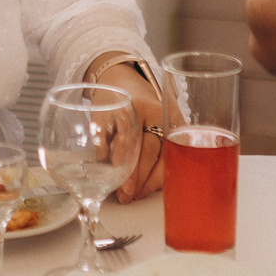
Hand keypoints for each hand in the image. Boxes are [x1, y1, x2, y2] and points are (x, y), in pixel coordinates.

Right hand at [95, 58, 169, 202]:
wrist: (120, 79)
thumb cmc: (144, 113)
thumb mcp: (162, 124)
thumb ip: (164, 151)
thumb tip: (155, 188)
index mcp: (170, 118)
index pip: (167, 153)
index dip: (156, 178)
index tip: (145, 194)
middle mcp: (152, 111)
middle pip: (147, 150)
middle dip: (138, 178)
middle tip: (129, 196)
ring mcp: (128, 108)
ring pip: (128, 144)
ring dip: (122, 170)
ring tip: (117, 189)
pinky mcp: (106, 108)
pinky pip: (105, 135)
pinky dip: (104, 153)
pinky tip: (104, 166)